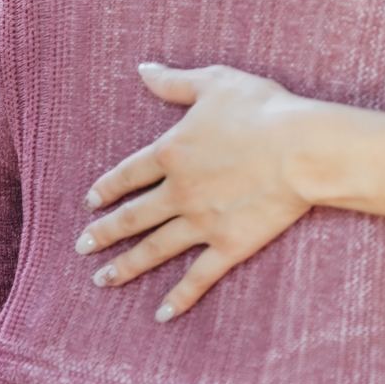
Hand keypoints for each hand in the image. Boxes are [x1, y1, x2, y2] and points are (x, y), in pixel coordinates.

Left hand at [76, 64, 322, 321]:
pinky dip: (180, 297)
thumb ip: (175, 81)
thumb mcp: (216, 82)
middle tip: (83, 246)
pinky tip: (162, 314)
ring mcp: (201, 222)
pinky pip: (198, 276)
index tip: (90, 203)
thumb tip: (143, 69)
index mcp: (171, 153)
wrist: (301, 147)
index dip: (106, 189)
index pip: (127, 175)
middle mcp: (178, 192)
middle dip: (105, 232)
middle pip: (133, 216)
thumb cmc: (263, 109)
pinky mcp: (229, 244)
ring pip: (155, 248)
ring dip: (126, 266)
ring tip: (103, 280)